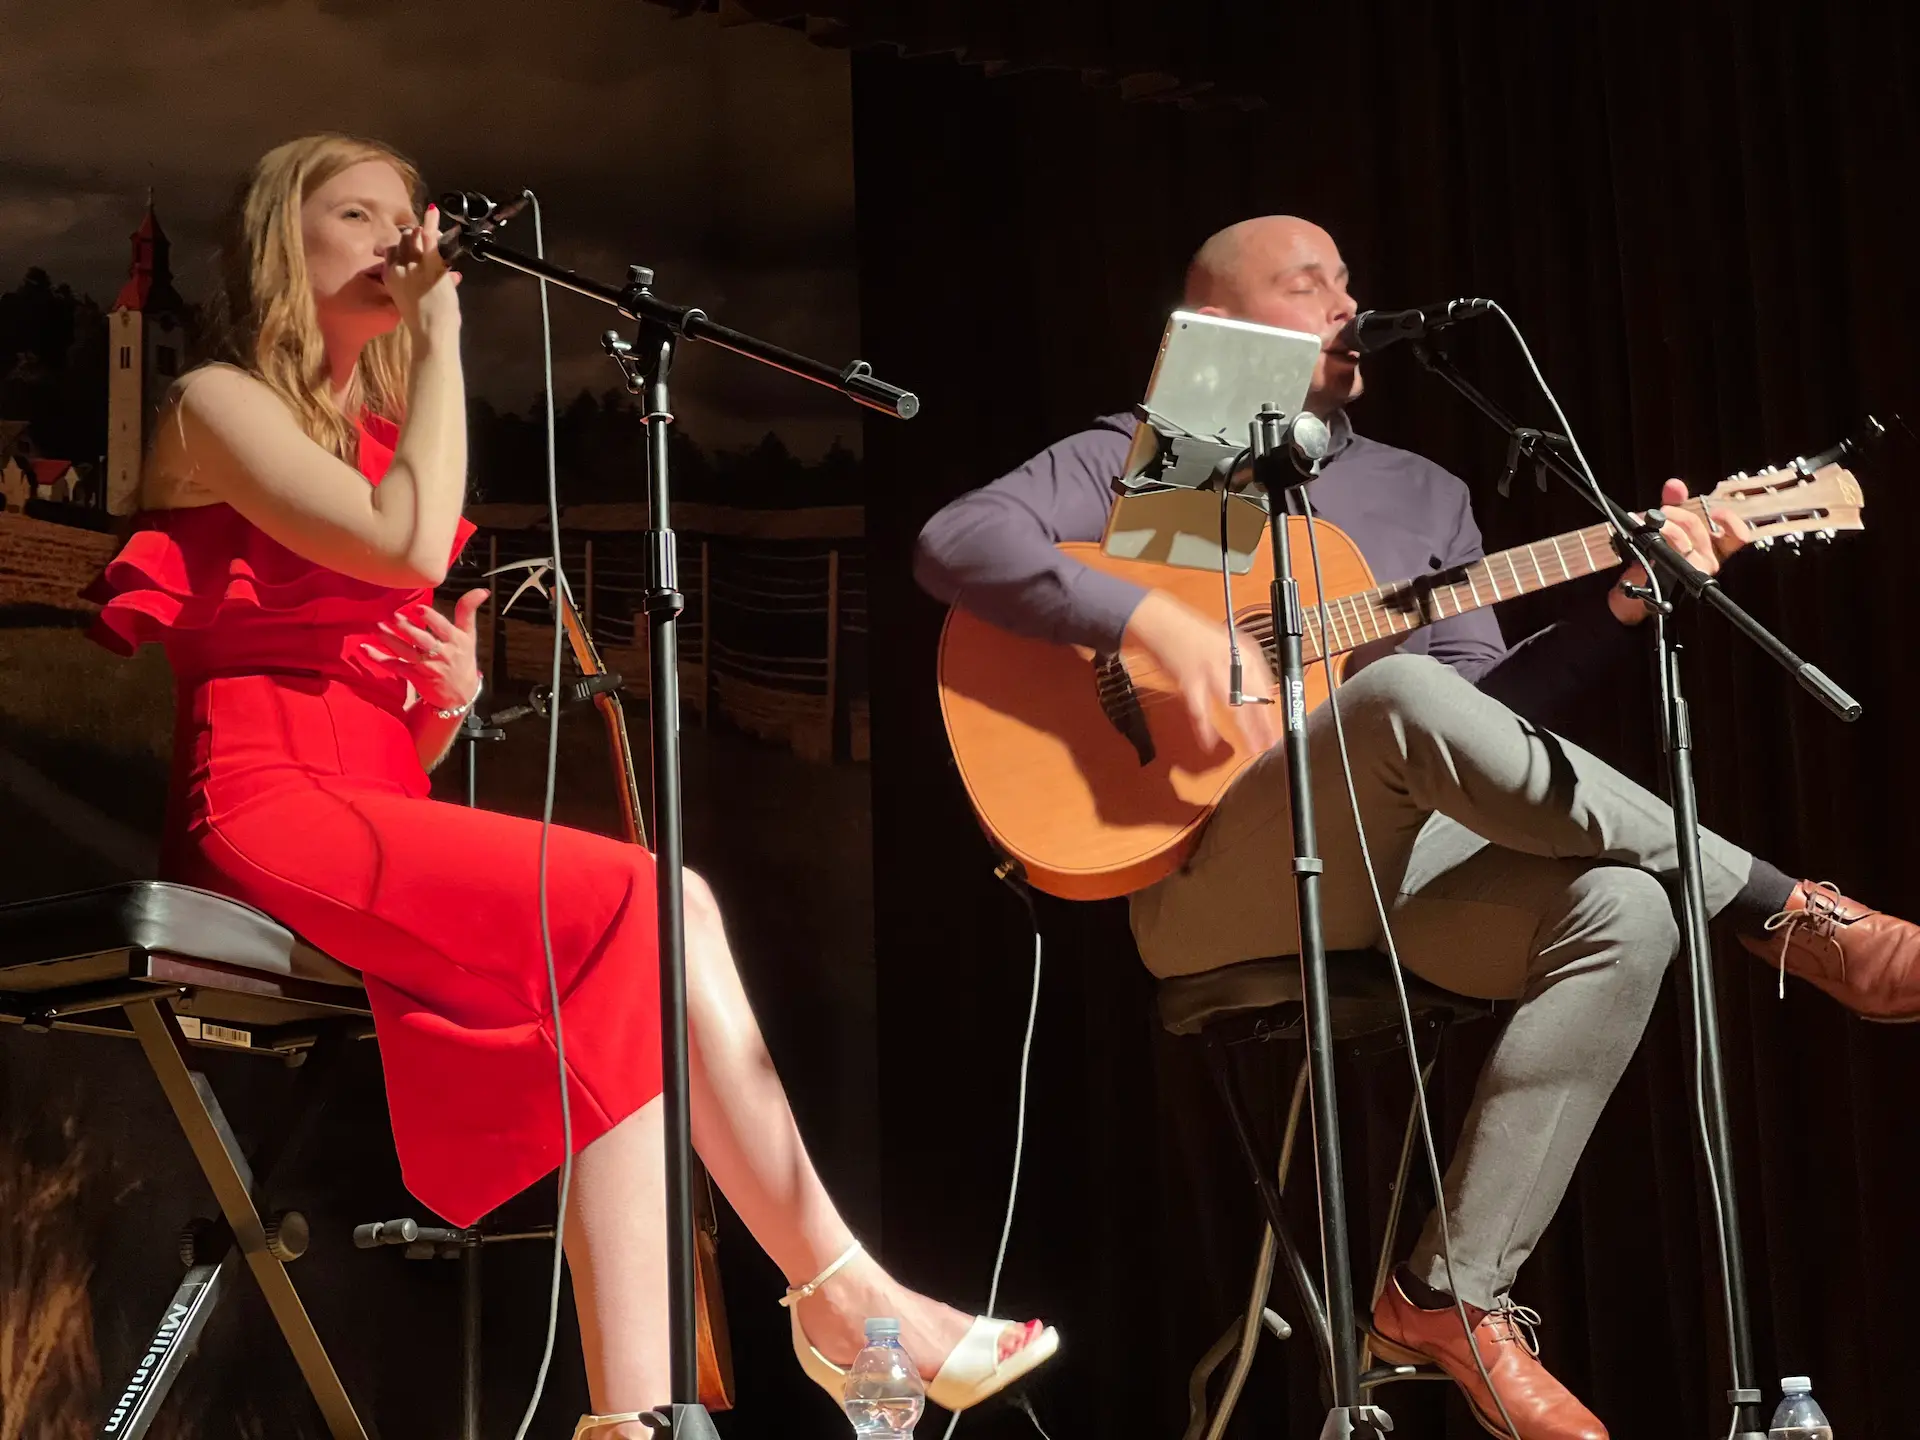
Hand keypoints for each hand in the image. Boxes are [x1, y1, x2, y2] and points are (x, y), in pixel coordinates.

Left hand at [363, 588, 487, 711]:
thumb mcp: (469, 635)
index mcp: (455, 641)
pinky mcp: (414, 676)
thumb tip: (482, 590)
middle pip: (421, 639)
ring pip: (406, 651)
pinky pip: (394, 665)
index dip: (430, 618)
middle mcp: (441, 653)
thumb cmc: (463, 659)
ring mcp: (426, 666)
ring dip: (390, 639)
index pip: (443, 628)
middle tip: (390, 615)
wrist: (460, 694)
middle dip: (406, 628)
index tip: (417, 608)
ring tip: (377, 627)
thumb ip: (468, 611)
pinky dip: (379, 658)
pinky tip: (365, 649)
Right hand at [383, 203, 461, 337]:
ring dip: (424, 227)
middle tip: (422, 231)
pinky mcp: (431, 265)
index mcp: (390, 277)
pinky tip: (434, 213)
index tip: (410, 241)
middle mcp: (399, 267)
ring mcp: (414, 265)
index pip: (392, 251)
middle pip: (403, 241)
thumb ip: (412, 285)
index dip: (401, 244)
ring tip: (431, 216)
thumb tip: (429, 277)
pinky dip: (431, 225)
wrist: (431, 332)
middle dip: (412, 234)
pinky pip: (430, 239)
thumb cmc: (423, 324)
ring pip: (415, 238)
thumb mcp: (409, 301)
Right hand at [1122, 590, 1279, 753]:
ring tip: (1250, 747)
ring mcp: (1212, 671)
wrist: (1161, 621)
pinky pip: (1201, 711)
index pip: (1266, 685)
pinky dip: (1205, 729)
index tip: (1275, 727)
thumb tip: (1257, 695)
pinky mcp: (1189, 680)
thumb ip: (1241, 668)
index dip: (1271, 709)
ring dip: (1244, 729)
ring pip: (1235, 706)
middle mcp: (1232, 660)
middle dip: (1262, 724)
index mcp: (1244, 651)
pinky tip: (1209, 743)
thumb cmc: (1191, 635)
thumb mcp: (1225, 646)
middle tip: (1267, 742)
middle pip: (1254, 698)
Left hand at [1607, 477, 1752, 624]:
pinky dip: (1659, 539)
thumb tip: (1675, 485)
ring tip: (1648, 522)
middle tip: (1660, 511)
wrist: (1643, 584)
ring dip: (1665, 527)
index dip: (1730, 522)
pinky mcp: (1678, 577)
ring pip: (1684, 542)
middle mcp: (1710, 559)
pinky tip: (1647, 534)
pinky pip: (1671, 555)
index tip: (1715, 512)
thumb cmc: (1664, 553)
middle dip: (1678, 515)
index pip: (1739, 536)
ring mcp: (1694, 570)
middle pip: (1700, 530)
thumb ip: (1676, 502)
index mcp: (1716, 547)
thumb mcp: (1671, 524)